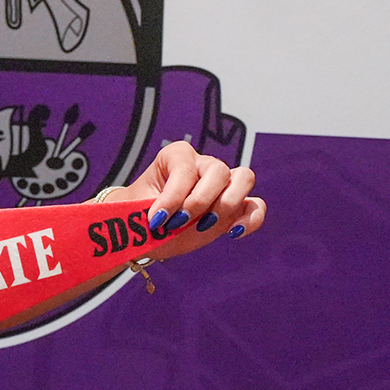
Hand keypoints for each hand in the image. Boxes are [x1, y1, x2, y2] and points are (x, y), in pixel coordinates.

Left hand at [97, 140, 263, 261]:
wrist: (146, 229)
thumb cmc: (138, 214)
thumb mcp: (133, 208)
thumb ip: (141, 210)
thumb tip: (151, 218)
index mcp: (177, 156)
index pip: (185, 169)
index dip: (173, 196)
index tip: (156, 219)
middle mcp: (203, 165)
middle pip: (219, 170)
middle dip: (199, 201)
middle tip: (178, 222)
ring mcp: (223, 185)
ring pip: (244, 178)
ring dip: (227, 204)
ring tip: (203, 226)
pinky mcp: (236, 207)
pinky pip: (256, 206)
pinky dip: (251, 219)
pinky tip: (232, 233)